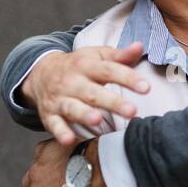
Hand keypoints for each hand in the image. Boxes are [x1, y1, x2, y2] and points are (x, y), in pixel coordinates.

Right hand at [21, 44, 149, 145]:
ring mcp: (60, 99)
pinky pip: (55, 125)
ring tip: (97, 120)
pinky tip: (69, 140)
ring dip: (84, 115)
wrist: (41, 73)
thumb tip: (140, 46)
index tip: (146, 87)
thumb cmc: (78, 66)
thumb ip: (120, 56)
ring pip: (73, 108)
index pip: (109, 70)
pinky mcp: (50, 115)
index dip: (128, 78)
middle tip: (132, 111)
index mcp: (86, 65)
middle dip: (112, 102)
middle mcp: (72, 82)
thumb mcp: (96, 56)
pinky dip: (61, 133)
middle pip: (93, 92)